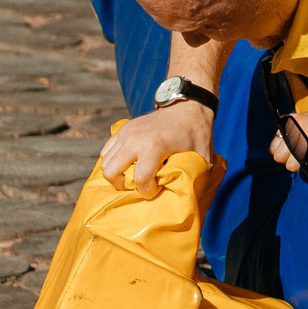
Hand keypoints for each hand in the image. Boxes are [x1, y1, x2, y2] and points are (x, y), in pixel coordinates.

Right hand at [97, 100, 213, 190]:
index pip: (140, 179)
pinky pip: (106, 151)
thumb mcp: (202, 158)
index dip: (148, 191)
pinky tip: (127, 164)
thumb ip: (196, 179)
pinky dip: (112, 161)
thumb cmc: (197, 134)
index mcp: (154, 146)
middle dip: (123, 185)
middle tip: (137, 186)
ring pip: (105, 162)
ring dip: (116, 174)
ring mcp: (126, 132)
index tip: (156, 190)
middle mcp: (135, 139)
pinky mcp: (123, 129)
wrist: (189, 106)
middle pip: (111, 172)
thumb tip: (191, 201)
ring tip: (132, 176)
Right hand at [268, 98, 307, 176]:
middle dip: (291, 161)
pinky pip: (277, 138)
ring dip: (285, 154)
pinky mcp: (291, 120)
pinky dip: (283, 145)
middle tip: (305, 159)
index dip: (299, 167)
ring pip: (274, 147)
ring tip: (300, 154)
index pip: (290, 161)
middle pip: (279, 155)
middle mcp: (298, 125)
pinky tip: (294, 147)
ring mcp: (293, 121)